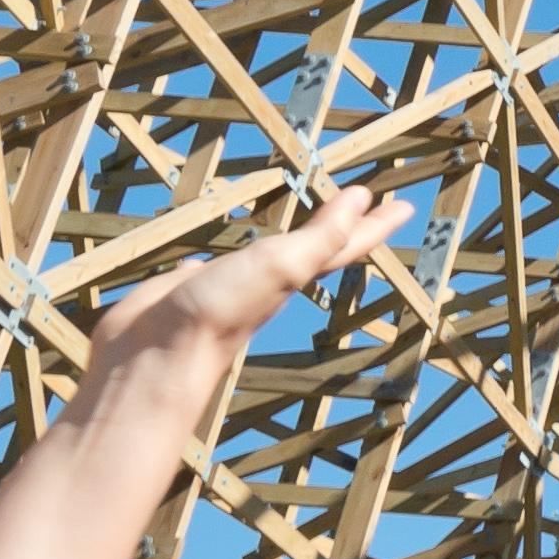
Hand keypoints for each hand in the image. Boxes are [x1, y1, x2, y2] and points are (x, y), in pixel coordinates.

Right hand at [85, 181, 393, 385]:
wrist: (157, 358)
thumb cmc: (223, 311)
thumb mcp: (281, 266)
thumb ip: (321, 237)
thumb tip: (363, 200)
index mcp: (293, 275)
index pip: (345, 244)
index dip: (374, 223)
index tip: (401, 205)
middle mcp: (267, 282)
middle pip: (314, 247)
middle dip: (338, 226)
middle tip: (360, 205)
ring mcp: (227, 287)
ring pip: (265, 256)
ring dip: (284, 239)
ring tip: (296, 223)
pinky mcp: (185, 290)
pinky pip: (209, 266)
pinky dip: (216, 256)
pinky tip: (210, 255)